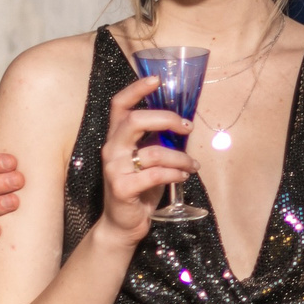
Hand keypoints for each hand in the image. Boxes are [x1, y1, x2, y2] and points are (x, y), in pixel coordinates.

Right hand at [97, 75, 192, 242]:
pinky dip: (175, 173)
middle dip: (167, 119)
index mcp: (117, 137)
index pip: (120, 105)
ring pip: (154, 151)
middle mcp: (111, 149)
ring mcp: (114, 169)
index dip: (137, 89)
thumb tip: (185, 123)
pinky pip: (156, 174)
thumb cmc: (140, 186)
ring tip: (193, 165)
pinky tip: (183, 176)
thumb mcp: (147, 158)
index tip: (157, 80)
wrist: (123, 223)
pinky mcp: (122, 188)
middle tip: (188, 127)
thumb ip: (157, 139)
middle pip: (135, 120)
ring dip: (181, 157)